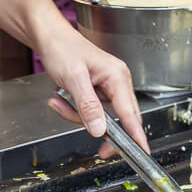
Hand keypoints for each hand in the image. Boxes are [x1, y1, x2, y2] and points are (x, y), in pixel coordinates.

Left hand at [38, 24, 148, 159]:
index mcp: (117, 77)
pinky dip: (72, 110)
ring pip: (99, 119)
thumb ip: (87, 105)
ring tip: (59, 99)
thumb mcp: (73, 78)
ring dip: (75, 114)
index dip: (136, 136)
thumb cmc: (62, 49)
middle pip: (117, 120)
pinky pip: (89, 112)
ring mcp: (108, 89)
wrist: (49, 38)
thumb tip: (99, 129)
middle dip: (92, 124)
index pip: (131, 114)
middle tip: (78, 126)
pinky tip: (61, 97)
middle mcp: (117, 83)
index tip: (142, 153)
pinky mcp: (97, 93)